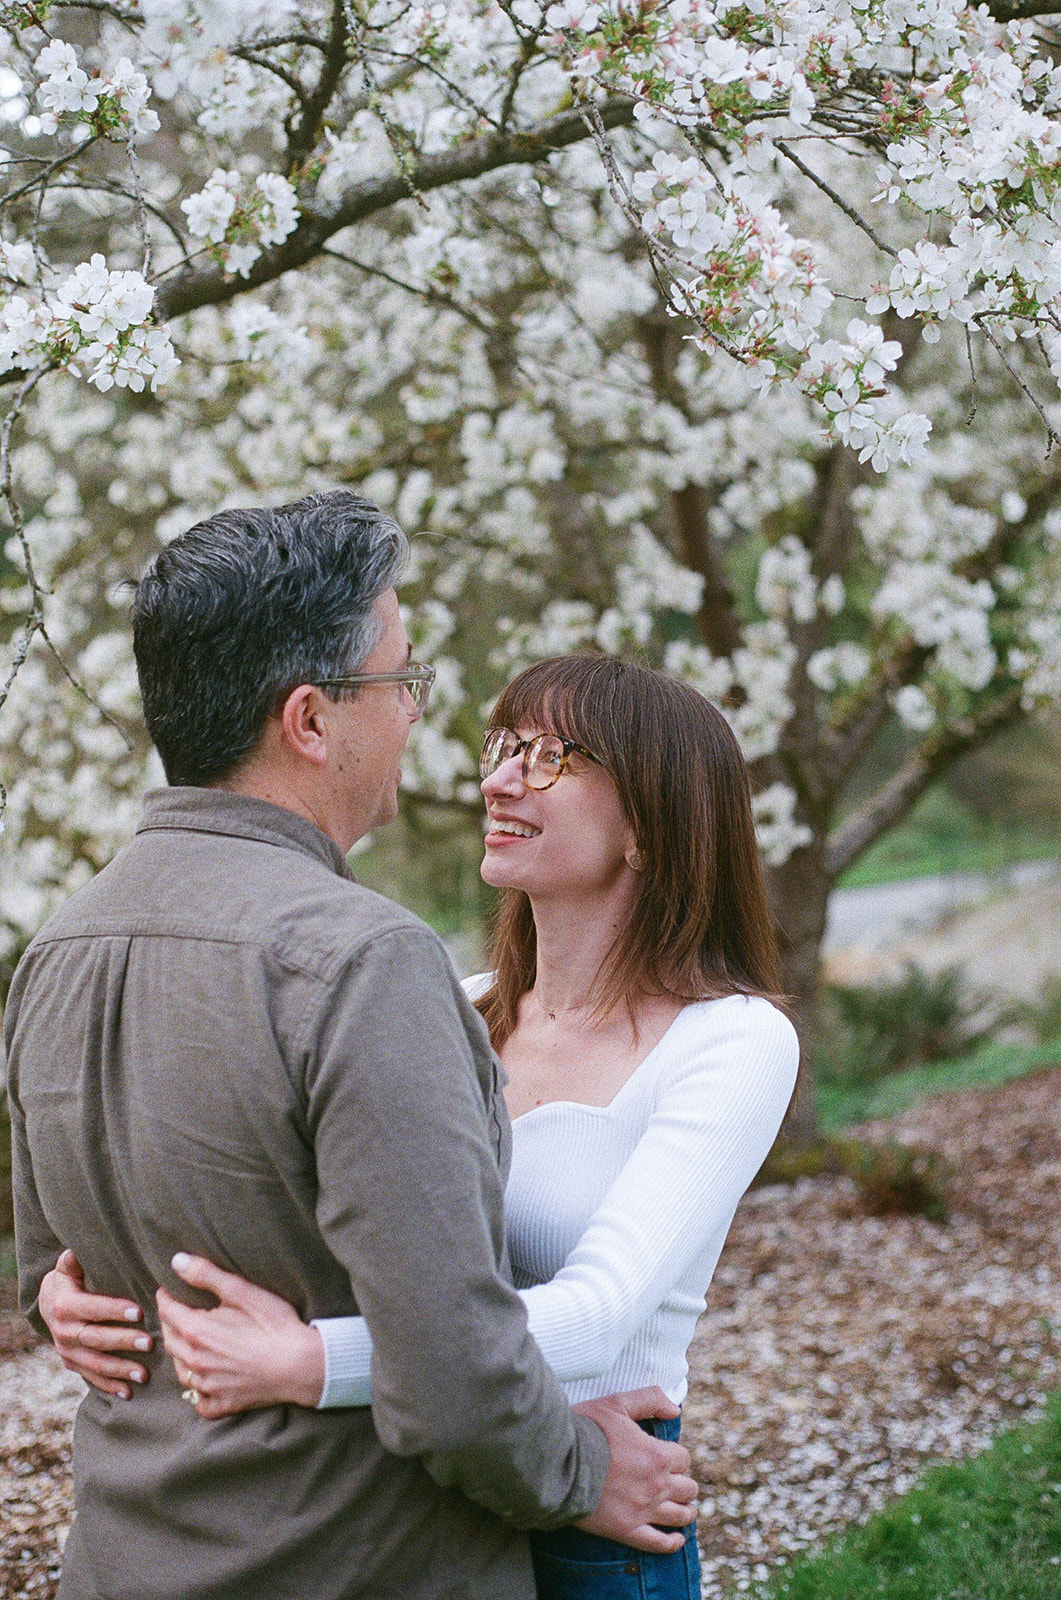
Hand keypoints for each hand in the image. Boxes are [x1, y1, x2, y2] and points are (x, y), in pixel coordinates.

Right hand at [38, 1249, 152, 1400]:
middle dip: (123, 1341)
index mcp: (65, 1306)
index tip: (138, 1311)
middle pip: (96, 1338)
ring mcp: (67, 1351)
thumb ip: (73, 1261)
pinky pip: (91, 1378)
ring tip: (144, 1373)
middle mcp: (64, 1331)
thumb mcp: (68, 1267)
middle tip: (149, 1342)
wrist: (48, 1303)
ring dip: (120, 1370)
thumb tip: (76, 1251)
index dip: (113, 1310)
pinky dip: (109, 1386)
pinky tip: (128, 1392)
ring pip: (95, 1363)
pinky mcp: (72, 1364)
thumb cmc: (69, 1280)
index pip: (92, 1308)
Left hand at [156, 1253, 324, 1418]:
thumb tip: (176, 1261)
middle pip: (170, 1340)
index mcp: (197, 1332)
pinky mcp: (223, 1404)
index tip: (166, 1290)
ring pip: (181, 1371)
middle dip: (169, 1323)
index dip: (165, 1298)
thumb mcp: (242, 1291)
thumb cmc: (275, 1325)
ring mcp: (208, 1387)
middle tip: (174, 1312)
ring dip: (179, 1356)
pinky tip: (203, 1381)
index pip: (168, 1312)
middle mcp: (196, 1362)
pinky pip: (199, 1401)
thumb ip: (207, 1275)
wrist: (301, 1365)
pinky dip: (196, 1391)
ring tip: (185, 1344)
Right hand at [573, 1386, 697, 1553]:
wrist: (559, 1463)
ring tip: (685, 1510)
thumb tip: (674, 1409)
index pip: (683, 1459)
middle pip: (687, 1488)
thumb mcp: (618, 1403)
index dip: (677, 1457)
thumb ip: (649, 1399)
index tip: (668, 1458)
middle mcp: (656, 1485)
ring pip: (679, 1516)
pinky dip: (671, 1543)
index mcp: (657, 1455)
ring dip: (686, 1511)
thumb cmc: (587, 1430)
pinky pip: (658, 1543)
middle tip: (677, 1483)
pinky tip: (677, 1539)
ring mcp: (643, 1510)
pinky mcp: (627, 1530)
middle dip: (685, 1484)